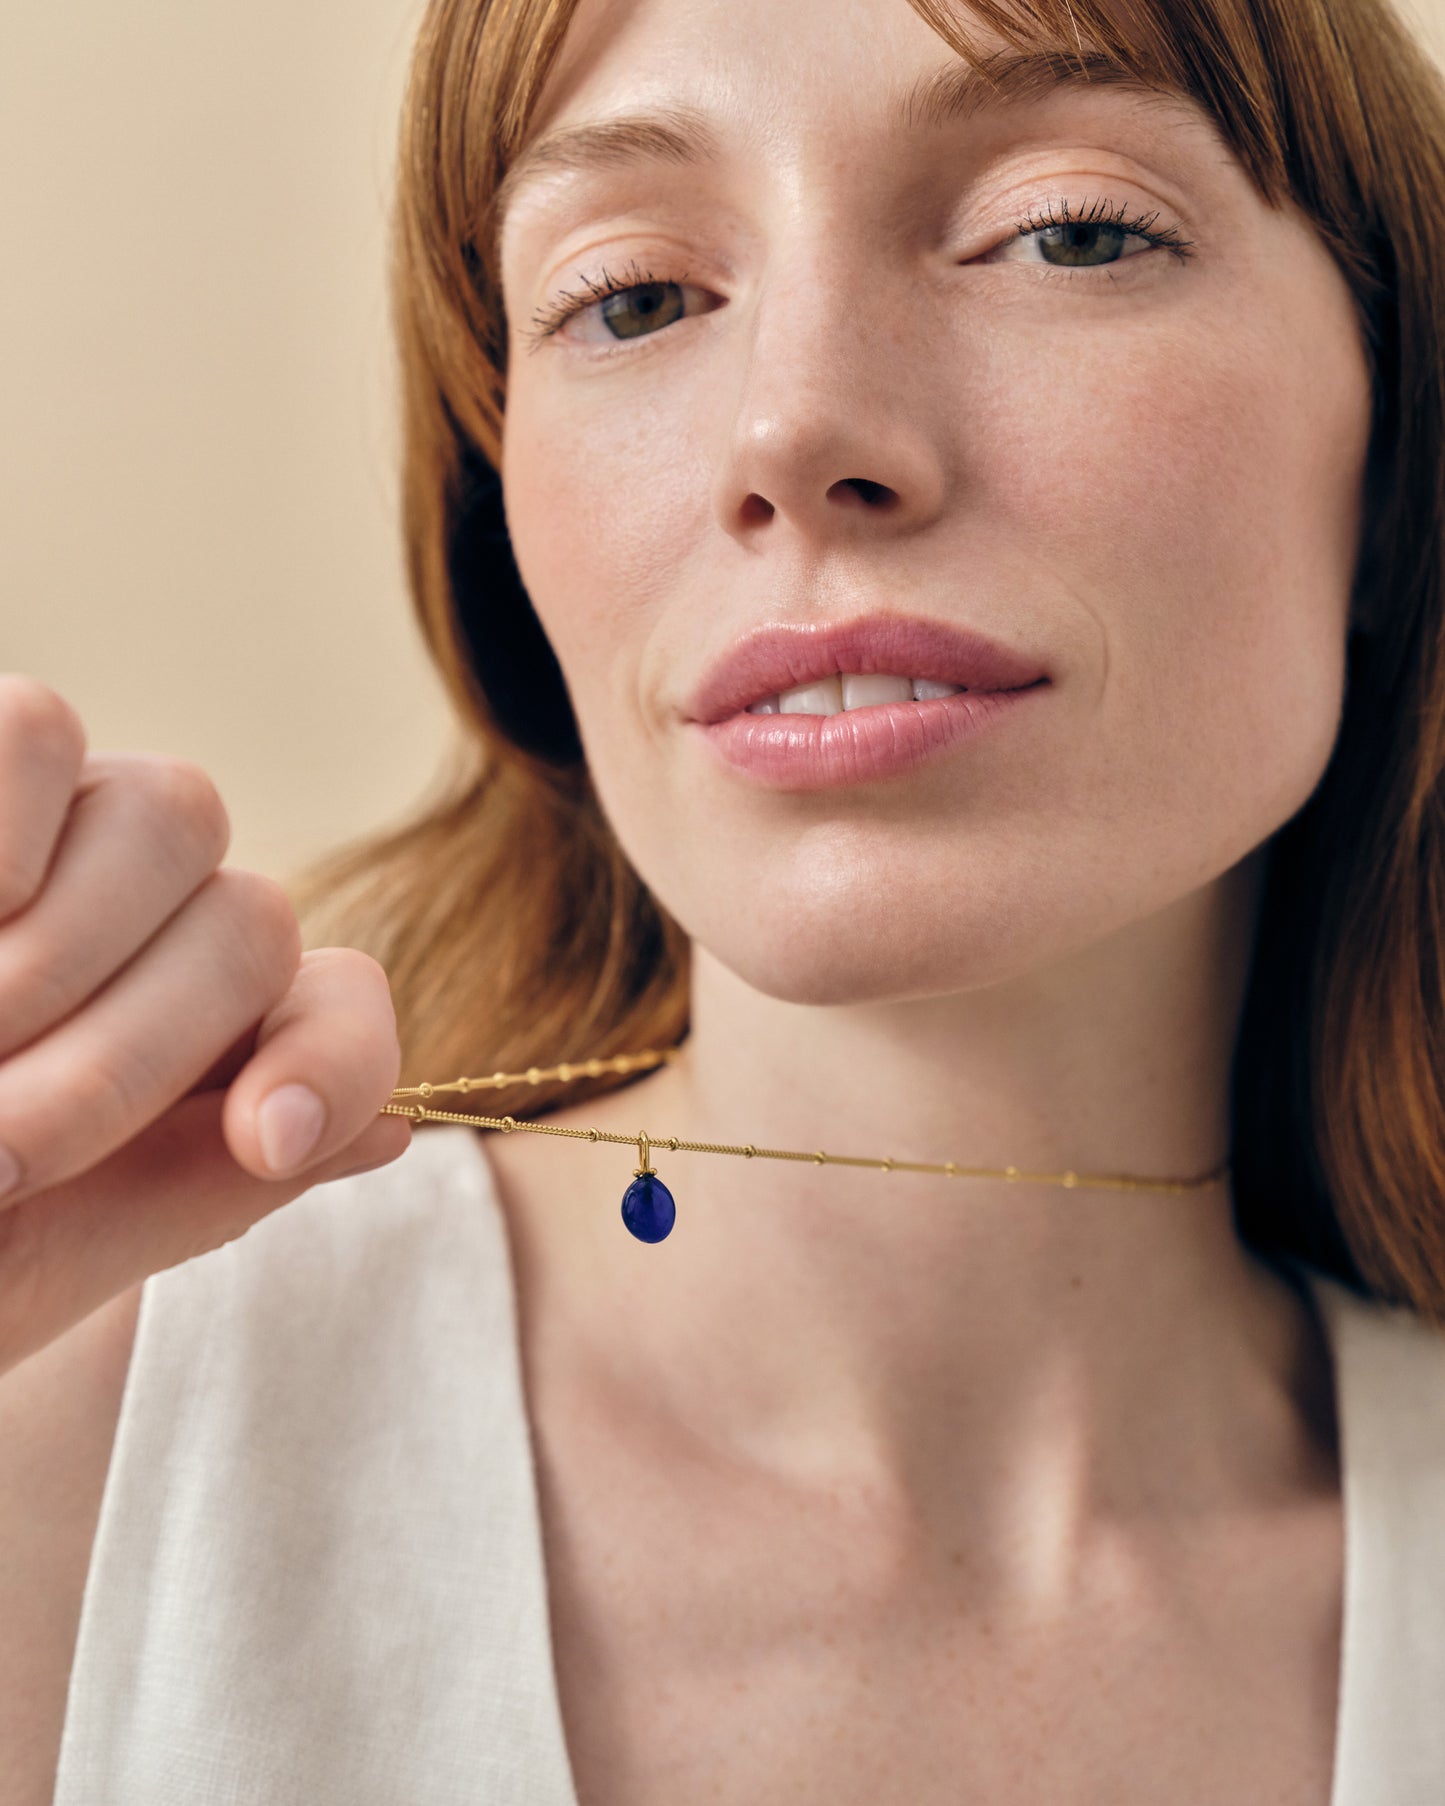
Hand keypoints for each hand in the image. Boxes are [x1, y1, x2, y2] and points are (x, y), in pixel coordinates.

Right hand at [0, 674, 411, 1374]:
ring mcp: (52, 839)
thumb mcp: (40, 1253)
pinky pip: (38, 730)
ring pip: (178, 812)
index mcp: (190, 1041)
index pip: (338, 1006)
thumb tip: (393, 1132)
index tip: (265, 1135)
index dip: (332, 1061)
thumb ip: (199, 1191)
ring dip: (63, 950)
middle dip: (137, 1049)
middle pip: (257, 919)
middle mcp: (146, 925)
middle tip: (0, 1148)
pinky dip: (5, 830)